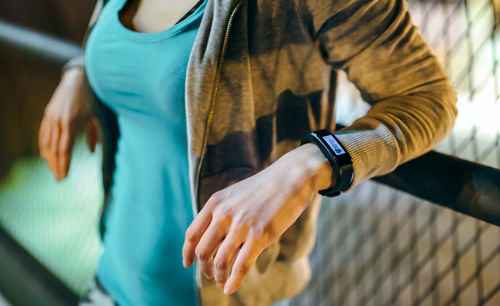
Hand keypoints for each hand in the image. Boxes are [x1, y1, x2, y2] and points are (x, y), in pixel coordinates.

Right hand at [38, 67, 97, 179]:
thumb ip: (95, 134)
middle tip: (59, 178)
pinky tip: (46, 154)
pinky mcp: (48, 112)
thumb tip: (91, 152)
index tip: (64, 176)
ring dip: (49, 157)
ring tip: (53, 169)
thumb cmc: (93, 97)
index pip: (65, 149)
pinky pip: (43, 133)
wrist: (79, 77)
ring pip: (46, 142)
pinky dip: (44, 145)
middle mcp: (58, 120)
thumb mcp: (97, 115)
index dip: (64, 164)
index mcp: (71, 121)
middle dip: (56, 164)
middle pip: (54, 148)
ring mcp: (51, 116)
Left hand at [182, 143, 331, 294]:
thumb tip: (215, 237)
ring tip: (222, 282)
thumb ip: (223, 212)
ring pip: (220, 261)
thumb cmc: (266, 187)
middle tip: (210, 274)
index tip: (187, 263)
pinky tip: (230, 289)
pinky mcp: (259, 236)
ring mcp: (241, 226)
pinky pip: (240, 266)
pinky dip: (233, 281)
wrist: (292, 177)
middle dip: (205, 267)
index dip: (187, 252)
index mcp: (215, 202)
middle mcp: (223, 214)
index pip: (192, 234)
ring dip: (219, 276)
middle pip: (203, 251)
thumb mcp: (236, 195)